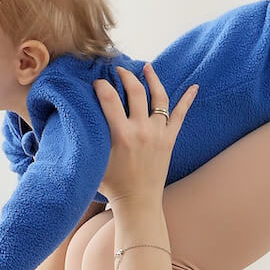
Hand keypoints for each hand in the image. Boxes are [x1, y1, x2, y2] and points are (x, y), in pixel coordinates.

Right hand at [92, 64, 196, 205]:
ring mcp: (158, 133)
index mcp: (121, 134)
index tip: (96, 82)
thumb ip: (89, 137)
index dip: (101, 85)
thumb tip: (76, 117)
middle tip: (119, 70)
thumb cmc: (112, 184)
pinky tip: (194, 86)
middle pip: (135, 91)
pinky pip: (181, 115)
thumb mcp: (95, 159)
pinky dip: (187, 99)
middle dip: (125, 76)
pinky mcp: (170, 139)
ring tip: (147, 67)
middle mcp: (142, 130)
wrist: (138, 202)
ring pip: (159, 98)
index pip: (109, 98)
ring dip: (153, 79)